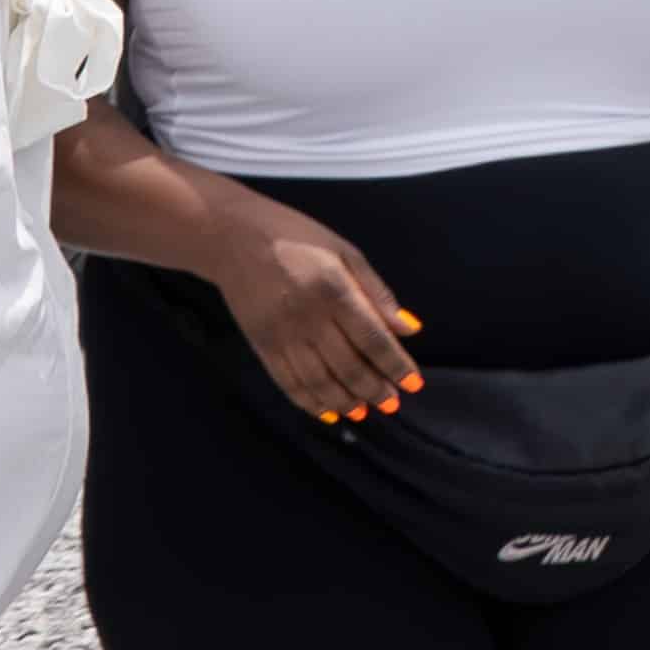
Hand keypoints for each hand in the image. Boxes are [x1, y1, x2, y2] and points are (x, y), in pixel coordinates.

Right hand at [207, 202, 422, 423]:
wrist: (234, 238)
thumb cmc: (298, 238)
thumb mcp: (346, 252)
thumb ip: (377, 293)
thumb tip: (409, 329)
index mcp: (334, 290)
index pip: (373, 338)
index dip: (396, 365)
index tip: (415, 383)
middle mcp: (308, 318)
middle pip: (348, 366)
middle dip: (375, 389)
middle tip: (393, 403)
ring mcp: (281, 335)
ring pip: (318, 382)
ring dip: (345, 402)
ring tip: (365, 412)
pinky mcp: (260, 345)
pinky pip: (287, 383)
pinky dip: (309, 402)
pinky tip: (328, 412)